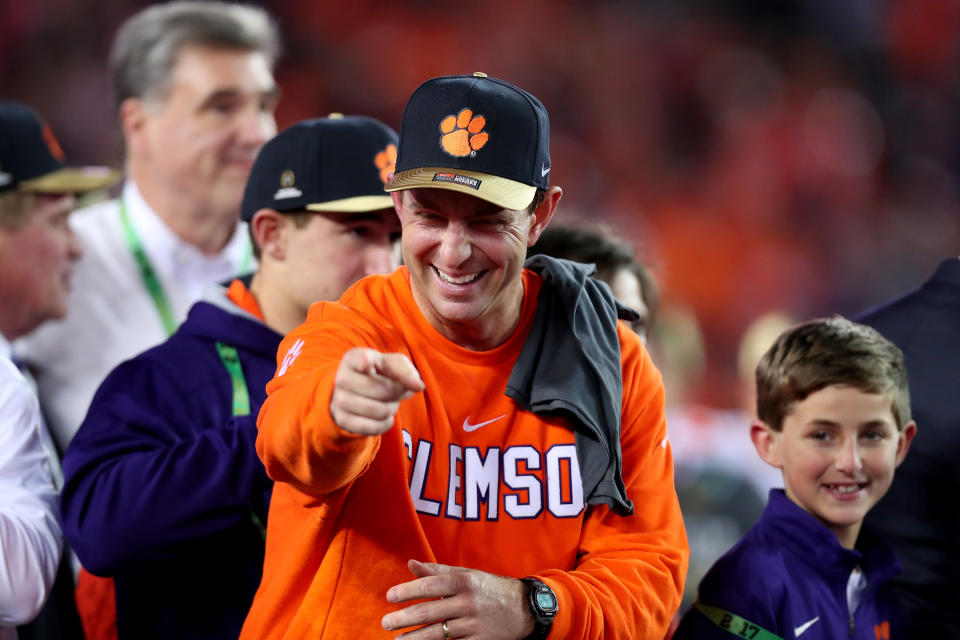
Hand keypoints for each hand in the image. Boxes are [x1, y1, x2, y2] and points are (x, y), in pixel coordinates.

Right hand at [330, 348, 423, 434]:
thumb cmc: (380, 373)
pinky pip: (372, 427)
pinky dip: (386, 423)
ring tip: (389, 402)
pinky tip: (384, 415)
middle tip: (397, 391)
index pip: (360, 360)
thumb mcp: (394, 364)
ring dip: (392, 408)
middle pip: (381, 390)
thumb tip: (418, 386)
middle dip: (397, 392)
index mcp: (353, 358)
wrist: (358, 391)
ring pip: (378, 410)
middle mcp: (341, 378)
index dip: (365, 362)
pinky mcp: (342, 420)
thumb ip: (406, 371)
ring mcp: (339, 400)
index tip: (367, 363)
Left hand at [382, 559, 533, 638]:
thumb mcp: (467, 574)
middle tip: (385, 622)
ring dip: (414, 638)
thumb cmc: (489, 588)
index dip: (408, 590)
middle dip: (404, 618)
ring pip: (438, 634)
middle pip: (430, 612)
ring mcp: (474, 624)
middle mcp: (468, 602)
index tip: (389, 597)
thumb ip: (438, 571)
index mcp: (464, 581)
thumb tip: (410, 564)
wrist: (524, 608)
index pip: (431, 586)